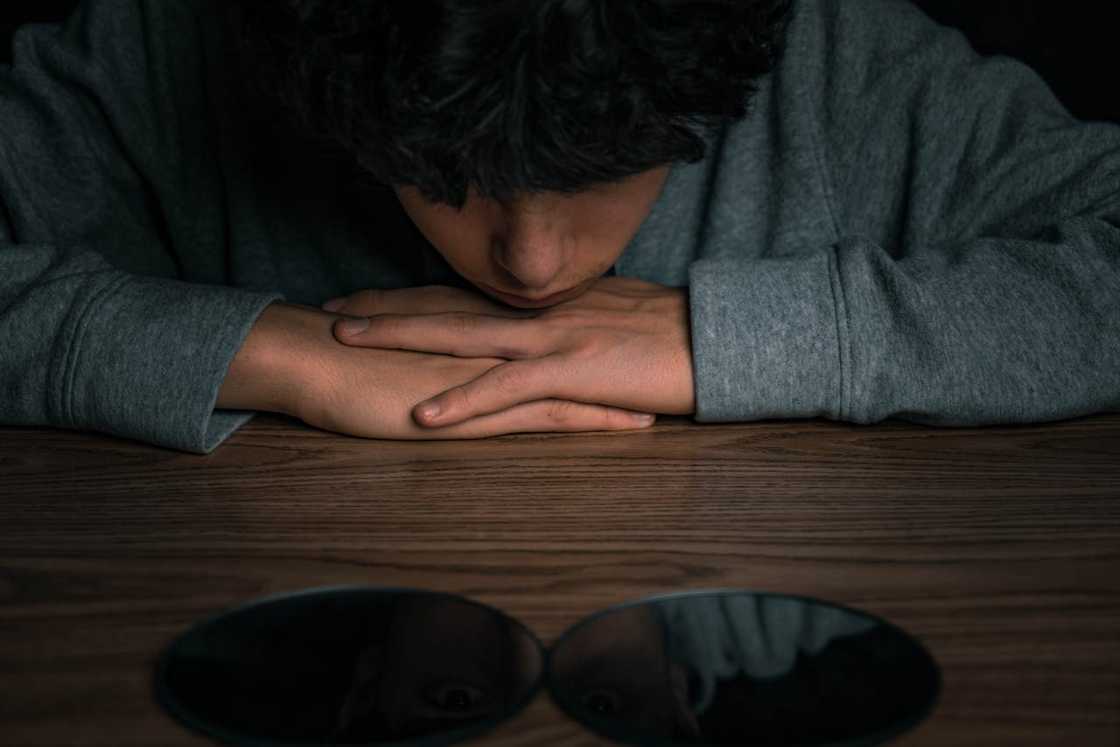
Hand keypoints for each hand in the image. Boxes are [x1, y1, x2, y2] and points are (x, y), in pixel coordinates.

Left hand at [324, 277, 694, 427]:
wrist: (718, 338)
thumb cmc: (670, 333)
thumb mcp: (608, 319)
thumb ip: (567, 326)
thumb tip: (543, 336)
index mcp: (544, 304)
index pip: (463, 296)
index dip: (411, 297)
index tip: (366, 297)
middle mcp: (537, 314)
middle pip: (446, 306)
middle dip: (384, 308)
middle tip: (329, 310)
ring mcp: (551, 339)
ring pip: (459, 336)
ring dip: (400, 337)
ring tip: (346, 342)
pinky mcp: (571, 371)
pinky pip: (505, 390)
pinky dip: (461, 402)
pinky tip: (422, 416)